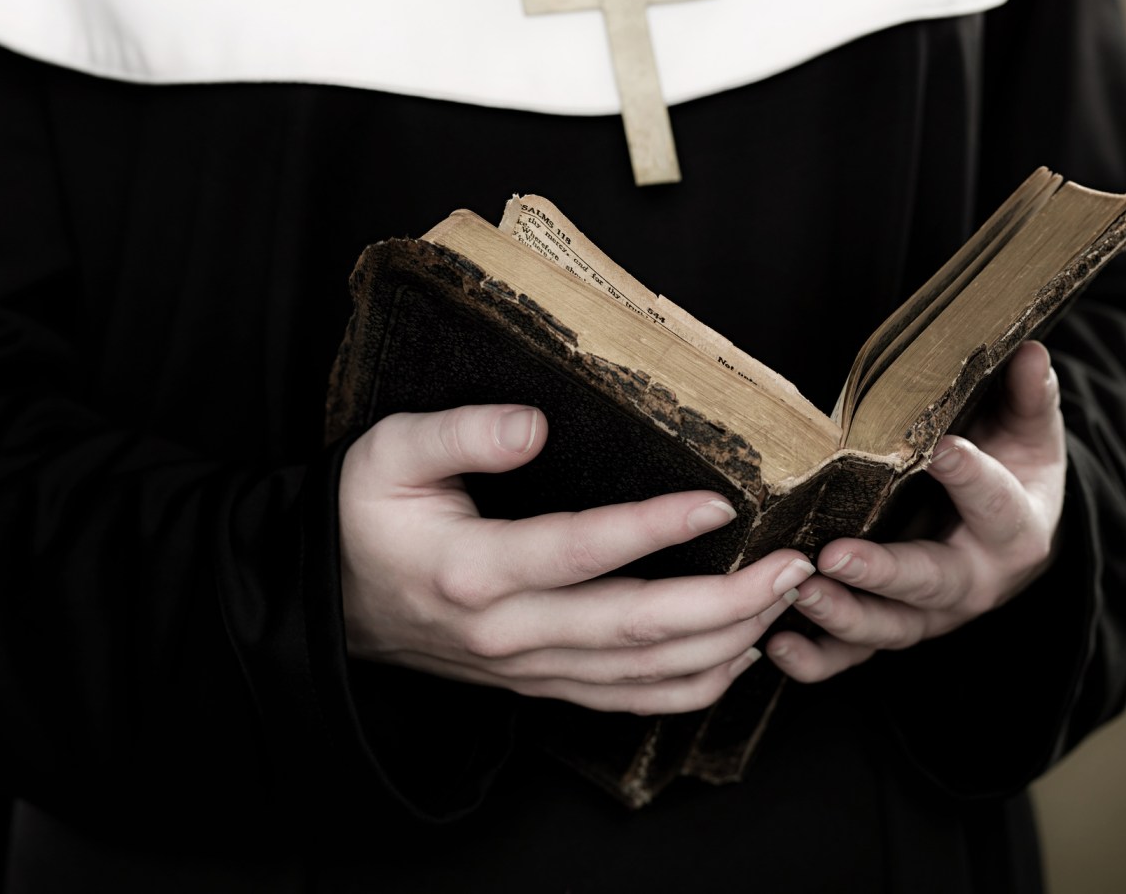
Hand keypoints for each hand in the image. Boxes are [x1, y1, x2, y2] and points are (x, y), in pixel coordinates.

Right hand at [338, 404, 816, 714]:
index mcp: (473, 569)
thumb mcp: (389, 453)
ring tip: (784, 600)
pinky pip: (628, 700)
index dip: (655, 529)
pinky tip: (739, 655)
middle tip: (793, 566)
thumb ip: (460, 434)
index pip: (582, 552)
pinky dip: (691, 686)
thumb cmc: (366, 515)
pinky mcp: (542, 684)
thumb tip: (533, 425)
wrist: (332, 601)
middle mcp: (510, 632)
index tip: (721, 502)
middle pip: (637, 629)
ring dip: (725, 643)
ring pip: (644, 674)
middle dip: (729, 601)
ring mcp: (529, 668)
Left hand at [768, 340, 1065, 681]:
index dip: (972, 477)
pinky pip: (853, 656)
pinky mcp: (891, 628)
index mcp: (1015, 531)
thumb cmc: (1014, 472)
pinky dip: (816, 660)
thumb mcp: (1030, 434)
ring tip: (798, 594)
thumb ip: (1030, 397)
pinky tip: (775, 647)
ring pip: (889, 628)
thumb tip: (1032, 352)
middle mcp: (974, 583)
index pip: (996, 504)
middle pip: (931, 584)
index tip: (941, 449)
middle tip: (834, 556)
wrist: (1011, 536)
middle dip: (883, 574)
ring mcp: (929, 614)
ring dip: (841, 617)